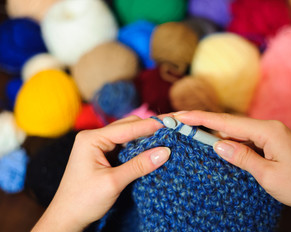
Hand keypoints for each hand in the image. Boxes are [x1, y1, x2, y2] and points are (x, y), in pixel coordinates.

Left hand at [32, 116, 170, 231]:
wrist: (66, 218)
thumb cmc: (83, 201)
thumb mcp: (113, 182)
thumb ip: (139, 165)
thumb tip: (164, 152)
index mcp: (91, 139)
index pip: (128, 128)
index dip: (152, 125)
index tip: (172, 122)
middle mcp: (94, 137)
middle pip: (129, 126)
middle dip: (151, 128)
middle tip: (174, 128)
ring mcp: (98, 146)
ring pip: (128, 135)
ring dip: (146, 137)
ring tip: (167, 137)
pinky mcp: (103, 155)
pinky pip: (125, 146)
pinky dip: (139, 147)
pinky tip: (152, 149)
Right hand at [175, 111, 290, 231]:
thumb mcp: (268, 174)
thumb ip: (242, 157)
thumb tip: (217, 144)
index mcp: (268, 131)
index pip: (228, 122)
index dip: (201, 118)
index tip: (180, 115)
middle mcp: (268, 127)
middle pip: (229, 122)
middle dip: (203, 122)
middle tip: (179, 122)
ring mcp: (270, 134)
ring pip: (236, 130)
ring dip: (214, 131)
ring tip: (190, 132)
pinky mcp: (271, 142)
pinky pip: (244, 138)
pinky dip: (228, 140)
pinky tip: (216, 143)